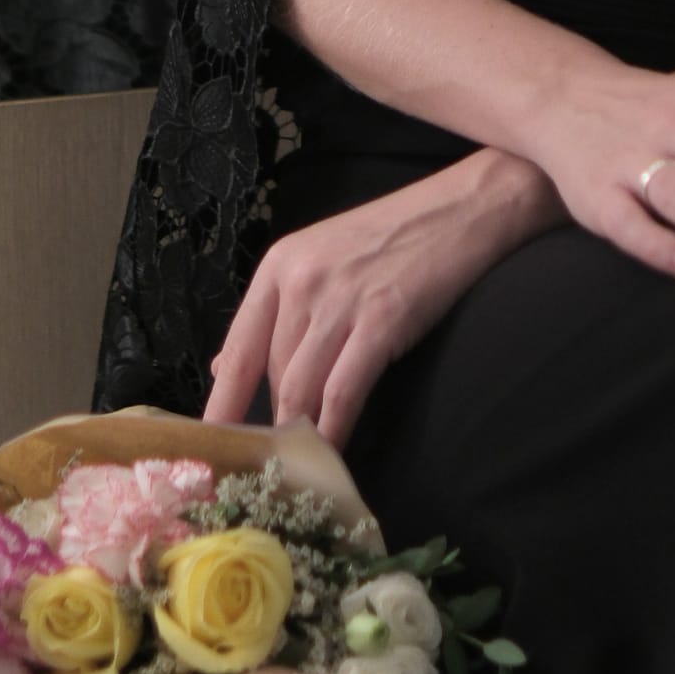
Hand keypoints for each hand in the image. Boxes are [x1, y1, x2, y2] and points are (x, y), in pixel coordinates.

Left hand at [204, 152, 558, 449]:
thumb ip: (279, 313)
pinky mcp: (381, 321)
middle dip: (275, 422)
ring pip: (302, 389)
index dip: (220, 406)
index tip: (212, 449)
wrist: (462, 209)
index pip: (237, 351)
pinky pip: (343, 392)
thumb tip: (224, 367)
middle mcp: (300, 281)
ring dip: (302, 432)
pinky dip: (334, 429)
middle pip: (273, 376)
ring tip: (305, 463)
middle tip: (279, 459)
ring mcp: (340, 300)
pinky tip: (334, 452)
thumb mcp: (322, 260)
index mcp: (279, 265)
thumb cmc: (393, 237)